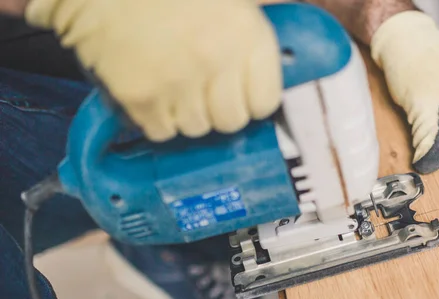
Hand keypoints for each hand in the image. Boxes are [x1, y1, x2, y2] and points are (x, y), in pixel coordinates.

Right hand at [25, 0, 281, 140]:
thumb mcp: (229, 1)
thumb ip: (253, 32)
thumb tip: (281, 53)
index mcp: (246, 34)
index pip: (265, 102)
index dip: (251, 100)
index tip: (238, 92)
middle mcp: (216, 60)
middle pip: (231, 121)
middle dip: (218, 110)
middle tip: (201, 89)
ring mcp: (178, 81)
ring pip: (196, 128)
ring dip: (186, 114)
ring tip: (172, 84)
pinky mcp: (141, 96)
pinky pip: (161, 131)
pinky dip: (155, 119)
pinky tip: (151, 90)